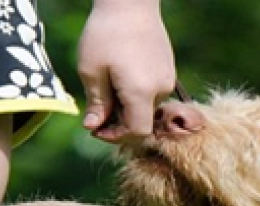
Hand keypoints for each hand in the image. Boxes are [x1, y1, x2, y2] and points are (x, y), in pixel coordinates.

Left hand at [78, 0, 176, 143]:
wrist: (130, 2)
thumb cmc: (106, 33)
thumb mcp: (91, 70)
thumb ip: (96, 103)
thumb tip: (93, 128)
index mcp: (141, 92)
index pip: (137, 132)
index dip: (117, 137)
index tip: (97, 130)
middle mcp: (160, 89)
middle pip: (142, 121)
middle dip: (119, 124)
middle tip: (96, 114)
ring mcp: (167, 79)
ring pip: (147, 107)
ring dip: (127, 108)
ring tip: (106, 91)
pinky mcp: (167, 69)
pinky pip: (152, 92)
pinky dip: (135, 95)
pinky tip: (119, 79)